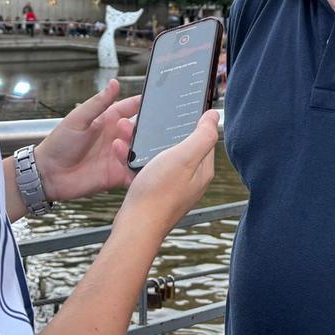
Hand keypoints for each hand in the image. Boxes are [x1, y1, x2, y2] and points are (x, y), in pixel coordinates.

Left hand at [33, 79, 140, 202]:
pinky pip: (135, 173)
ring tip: (118, 146)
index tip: (157, 100)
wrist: (48, 174)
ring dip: (136, 147)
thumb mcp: (78, 119)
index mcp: (108, 120)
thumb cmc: (59, 143)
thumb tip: (115, 82)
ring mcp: (118, 157)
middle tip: (129, 129)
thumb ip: (98, 103)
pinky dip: (140, 170)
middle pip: (140, 130)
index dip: (144, 104)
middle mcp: (117, 137)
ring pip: (141, 150)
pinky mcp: (117, 176)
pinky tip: (133, 165)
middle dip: (143, 128)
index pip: (131, 108)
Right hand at [113, 109, 217, 240]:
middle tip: (145, 121)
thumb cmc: (159, 192)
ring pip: (159, 155)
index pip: (202, 137)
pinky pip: (145, 168)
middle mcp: (190, 179)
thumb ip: (202, 136)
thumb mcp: (184, 157)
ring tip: (126, 131)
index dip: (190, 121)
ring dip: (143, 143)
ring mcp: (171, 186)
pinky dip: (134, 158)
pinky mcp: (154, 192)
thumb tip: (213, 116)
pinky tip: (121, 151)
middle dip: (161, 131)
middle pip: (178, 145)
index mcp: (202, 169)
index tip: (176, 109)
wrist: (136, 226)